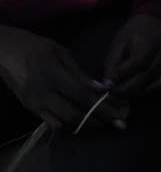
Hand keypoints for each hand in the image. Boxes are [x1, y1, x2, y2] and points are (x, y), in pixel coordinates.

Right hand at [0, 26, 118, 131]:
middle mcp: (43, 92)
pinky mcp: (29, 107)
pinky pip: (51, 123)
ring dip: (84, 126)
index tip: (120, 118)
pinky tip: (79, 121)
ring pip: (63, 123)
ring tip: (101, 123)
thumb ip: (79, 72)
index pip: (83, 97)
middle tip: (114, 124)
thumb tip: (101, 89)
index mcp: (52, 75)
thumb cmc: (31, 45)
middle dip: (98, 122)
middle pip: (74, 115)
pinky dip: (68, 125)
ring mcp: (34, 102)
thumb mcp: (58, 51)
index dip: (104, 109)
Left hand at [103, 13, 160, 96]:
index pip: (137, 64)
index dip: (122, 77)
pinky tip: (136, 91)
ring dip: (137, 93)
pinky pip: (160, 86)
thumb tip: (108, 82)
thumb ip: (114, 61)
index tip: (108, 86)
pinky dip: (147, 91)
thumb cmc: (138, 30)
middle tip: (113, 94)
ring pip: (154, 86)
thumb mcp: (121, 40)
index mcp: (149, 44)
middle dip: (127, 90)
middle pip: (146, 79)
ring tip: (123, 94)